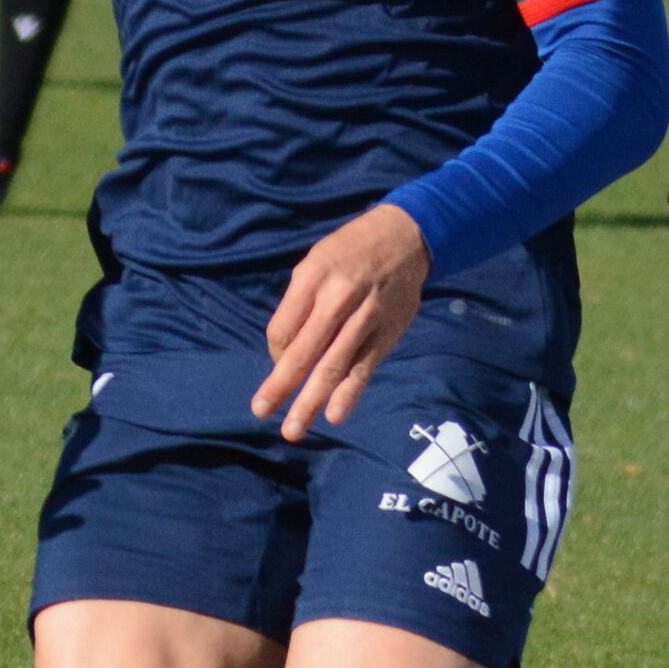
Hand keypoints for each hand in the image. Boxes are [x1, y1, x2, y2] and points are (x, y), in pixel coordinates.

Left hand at [253, 201, 431, 440]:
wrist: (407, 237)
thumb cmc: (351, 250)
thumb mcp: (315, 261)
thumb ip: (299, 301)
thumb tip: (287, 349)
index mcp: (313, 278)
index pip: (282, 328)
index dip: (275, 352)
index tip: (280, 360)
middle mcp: (338, 299)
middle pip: (303, 352)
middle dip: (280, 386)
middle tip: (261, 411)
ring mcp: (365, 318)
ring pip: (332, 367)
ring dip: (310, 401)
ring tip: (294, 429)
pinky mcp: (387, 333)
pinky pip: (364, 368)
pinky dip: (349, 393)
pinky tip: (335, 415)